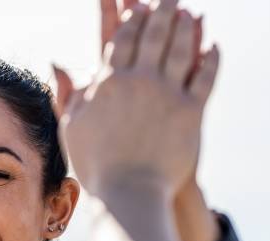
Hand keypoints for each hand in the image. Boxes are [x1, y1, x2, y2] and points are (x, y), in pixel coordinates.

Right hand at [54, 0, 218, 199]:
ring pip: (180, 48)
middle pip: (153, 35)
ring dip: (185, 26)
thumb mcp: (72, 127)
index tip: (136, 6)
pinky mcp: (191, 111)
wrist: (128, 193)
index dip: (130, 19)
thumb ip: (68, 93)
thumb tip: (57, 63)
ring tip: (188, 12)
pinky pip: (205, 76)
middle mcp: (139, 81)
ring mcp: (167, 94)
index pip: (121, 39)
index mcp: (109, 83)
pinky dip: (210, 58)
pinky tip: (212, 46)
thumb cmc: (95, 165)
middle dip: (161, 10)